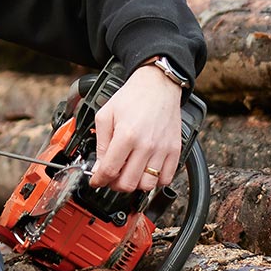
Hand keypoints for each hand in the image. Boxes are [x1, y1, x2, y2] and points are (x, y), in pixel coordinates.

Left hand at [88, 66, 183, 192]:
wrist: (158, 85)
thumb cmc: (133, 97)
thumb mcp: (106, 115)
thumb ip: (100, 142)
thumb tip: (98, 166)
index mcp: (126, 135)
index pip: (109, 170)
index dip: (99, 180)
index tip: (96, 181)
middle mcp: (146, 145)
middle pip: (128, 183)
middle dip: (114, 185)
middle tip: (111, 177)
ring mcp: (162, 150)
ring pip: (146, 185)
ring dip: (134, 184)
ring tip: (128, 174)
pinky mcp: (174, 151)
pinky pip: (166, 179)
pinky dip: (155, 181)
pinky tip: (146, 171)